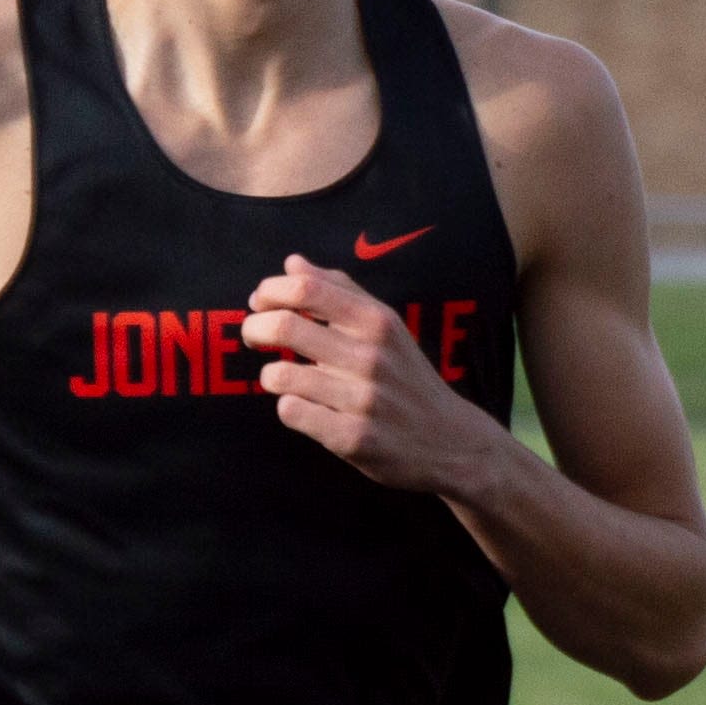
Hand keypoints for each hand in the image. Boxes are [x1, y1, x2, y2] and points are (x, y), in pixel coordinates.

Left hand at [245, 257, 501, 492]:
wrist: (452, 441)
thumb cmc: (408, 377)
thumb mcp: (386, 327)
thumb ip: (339, 291)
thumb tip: (292, 263)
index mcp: (378, 322)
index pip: (307, 288)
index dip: (270, 292)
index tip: (261, 303)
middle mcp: (371, 358)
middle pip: (283, 327)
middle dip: (254, 330)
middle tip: (254, 338)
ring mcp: (363, 400)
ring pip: (280, 375)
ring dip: (272, 376)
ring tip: (285, 379)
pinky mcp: (353, 439)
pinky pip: (292, 412)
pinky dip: (290, 408)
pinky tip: (307, 409)